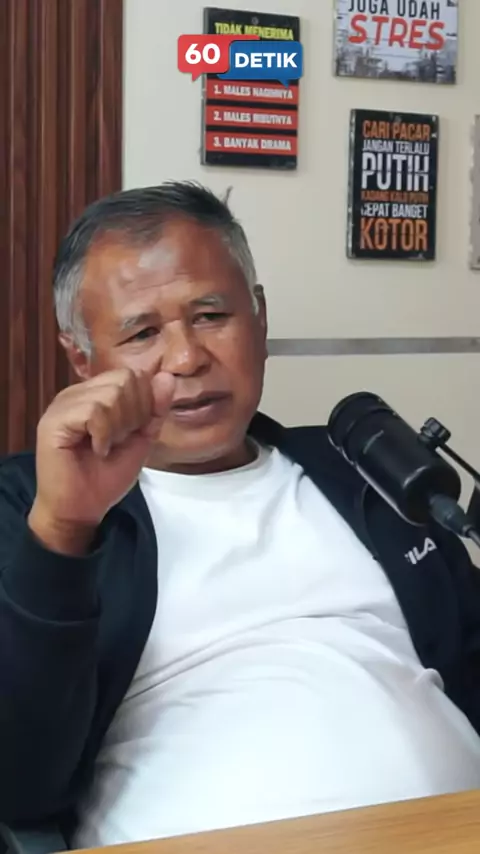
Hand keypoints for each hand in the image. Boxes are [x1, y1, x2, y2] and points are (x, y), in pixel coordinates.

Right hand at [28, 368, 174, 554]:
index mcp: (96, 394)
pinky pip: (94, 411)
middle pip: (124, 379)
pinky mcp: (54, 421)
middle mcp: (78, 393)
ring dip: (118, 427)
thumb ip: (154, 409)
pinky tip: (96, 450)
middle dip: (133, 415)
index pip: (133, 375)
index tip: (132, 433)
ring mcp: (64, 404)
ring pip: (111, 393)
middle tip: (118, 441)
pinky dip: (104, 435)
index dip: (144, 403)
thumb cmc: (106, 478)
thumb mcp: (141, 439)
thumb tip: (167, 377)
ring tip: (105, 447)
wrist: (81, 510)